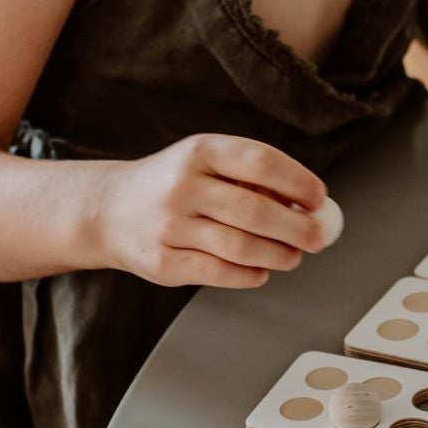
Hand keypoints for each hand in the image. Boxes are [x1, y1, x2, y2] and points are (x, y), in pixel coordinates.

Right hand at [93, 134, 332, 288]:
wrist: (109, 210)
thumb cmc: (171, 185)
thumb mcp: (205, 161)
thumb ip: (250, 176)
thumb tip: (307, 203)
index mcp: (200, 151)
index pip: (260, 161)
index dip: (297, 182)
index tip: (318, 199)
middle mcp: (182, 185)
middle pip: (254, 209)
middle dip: (297, 227)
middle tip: (318, 236)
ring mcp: (170, 225)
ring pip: (240, 246)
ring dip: (278, 255)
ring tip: (292, 256)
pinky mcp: (163, 262)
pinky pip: (219, 273)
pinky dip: (250, 275)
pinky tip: (261, 271)